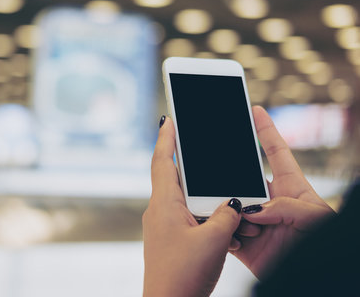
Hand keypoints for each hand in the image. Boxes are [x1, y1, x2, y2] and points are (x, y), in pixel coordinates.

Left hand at [143, 117, 242, 296]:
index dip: (166, 138)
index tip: (168, 119)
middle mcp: (159, 211)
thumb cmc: (183, 274)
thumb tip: (234, 204)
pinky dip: (207, 219)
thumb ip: (227, 215)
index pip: (162, 161)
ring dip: (206, 200)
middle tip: (206, 152)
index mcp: (164, 204)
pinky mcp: (171, 240)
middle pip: (176, 179)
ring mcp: (164, 227)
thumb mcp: (214, 240)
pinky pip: (190, 220)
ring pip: (187, 202)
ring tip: (228, 203)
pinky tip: (226, 231)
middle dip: (194, 168)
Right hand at [232, 106, 334, 277]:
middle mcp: (270, 203)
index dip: (265, 130)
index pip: (276, 152)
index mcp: (292, 189)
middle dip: (232, 180)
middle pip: (243, 179)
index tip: (255, 110)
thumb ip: (287, 207)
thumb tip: (253, 209)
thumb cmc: (324, 243)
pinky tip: (230, 236)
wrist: (313, 278)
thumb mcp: (316, 218)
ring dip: (230, 212)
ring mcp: (255, 222)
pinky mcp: (244, 243)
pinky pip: (224, 232)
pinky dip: (221, 233)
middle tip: (231, 188)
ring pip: (230, 206)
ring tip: (240, 222)